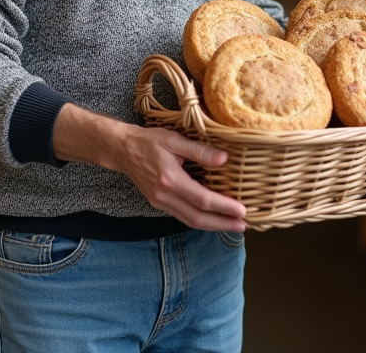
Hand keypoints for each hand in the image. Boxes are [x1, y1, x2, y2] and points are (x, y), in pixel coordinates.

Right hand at [116, 125, 247, 231]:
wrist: (122, 150)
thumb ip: (199, 150)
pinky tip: (212, 218)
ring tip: (232, 225)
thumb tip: (224, 159)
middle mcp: (164, 196)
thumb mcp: (174, 140)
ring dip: (212, 225)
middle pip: (197, 218)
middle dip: (222, 223)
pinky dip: (200, 220)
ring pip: (190, 221)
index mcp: (170, 180)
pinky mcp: (159, 203)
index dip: (223, 207)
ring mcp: (160, 202)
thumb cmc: (148, 141)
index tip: (242, 210)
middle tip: (243, 225)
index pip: (202, 199)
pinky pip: (182, 217)